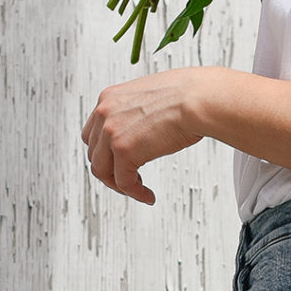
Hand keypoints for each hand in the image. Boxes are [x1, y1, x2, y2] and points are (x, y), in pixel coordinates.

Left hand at [82, 69, 210, 205]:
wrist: (198, 98)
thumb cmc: (187, 95)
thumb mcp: (149, 96)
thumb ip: (136, 112)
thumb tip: (142, 131)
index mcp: (109, 98)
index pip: (93, 133)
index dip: (105, 152)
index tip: (119, 162)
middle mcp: (104, 113)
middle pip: (94, 153)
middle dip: (110, 170)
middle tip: (129, 179)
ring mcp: (111, 132)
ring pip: (102, 171)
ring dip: (119, 184)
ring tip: (138, 189)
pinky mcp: (124, 151)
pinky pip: (123, 182)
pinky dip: (135, 193)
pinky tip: (148, 195)